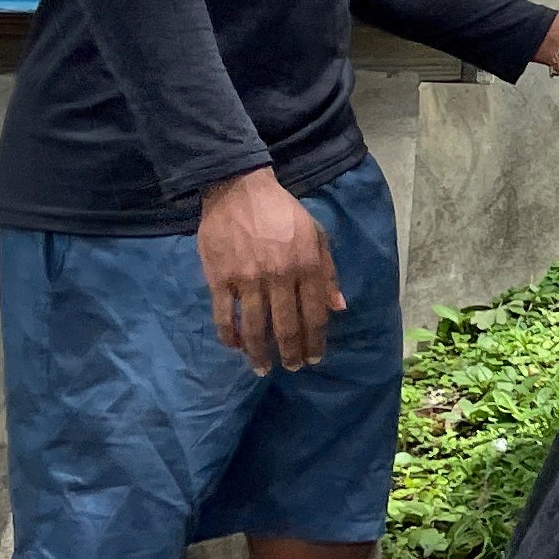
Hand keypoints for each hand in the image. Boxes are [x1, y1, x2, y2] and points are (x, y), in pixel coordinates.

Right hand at [199, 168, 339, 371]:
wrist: (239, 190)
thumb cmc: (283, 213)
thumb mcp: (316, 235)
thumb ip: (328, 272)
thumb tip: (338, 307)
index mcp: (307, 265)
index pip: (315, 314)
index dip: (315, 341)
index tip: (314, 358)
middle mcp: (280, 276)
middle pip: (287, 327)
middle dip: (291, 353)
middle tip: (291, 368)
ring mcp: (248, 279)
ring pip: (254, 328)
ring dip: (259, 354)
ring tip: (262, 367)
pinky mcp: (220, 279)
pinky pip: (224, 316)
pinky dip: (229, 336)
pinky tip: (235, 347)